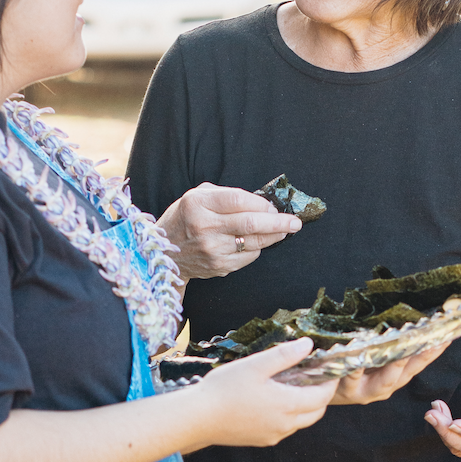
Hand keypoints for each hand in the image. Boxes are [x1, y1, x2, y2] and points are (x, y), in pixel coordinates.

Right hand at [157, 183, 300, 280]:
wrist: (165, 254)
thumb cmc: (185, 218)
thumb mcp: (197, 196)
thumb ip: (227, 195)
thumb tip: (261, 202)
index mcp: (197, 204)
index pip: (238, 200)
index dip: (261, 203)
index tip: (274, 206)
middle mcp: (204, 227)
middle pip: (251, 223)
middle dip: (279, 222)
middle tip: (295, 222)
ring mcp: (212, 250)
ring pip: (254, 242)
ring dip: (274, 236)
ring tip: (285, 230)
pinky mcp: (218, 266)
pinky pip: (248, 257)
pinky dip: (258, 248)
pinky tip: (259, 242)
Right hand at [193, 338, 338, 447]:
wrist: (198, 418)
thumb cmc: (224, 388)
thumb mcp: (255, 365)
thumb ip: (284, 355)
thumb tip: (308, 344)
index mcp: (287, 405)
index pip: (322, 397)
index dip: (330, 383)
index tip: (330, 370)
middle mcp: (284, 424)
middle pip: (316, 413)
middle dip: (321, 396)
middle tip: (315, 377)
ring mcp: (273, 435)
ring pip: (300, 423)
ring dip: (305, 407)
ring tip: (294, 387)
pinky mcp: (261, 440)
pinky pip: (284, 429)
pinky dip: (289, 416)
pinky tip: (274, 402)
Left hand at [330, 343, 446, 404]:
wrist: (320, 388)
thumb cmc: (349, 365)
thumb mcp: (372, 354)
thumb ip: (387, 339)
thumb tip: (405, 311)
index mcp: (395, 375)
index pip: (419, 361)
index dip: (434, 350)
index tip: (448, 335)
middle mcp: (386, 385)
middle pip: (408, 371)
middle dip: (422, 356)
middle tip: (434, 340)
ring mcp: (367, 390)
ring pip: (386, 378)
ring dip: (395, 363)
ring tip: (402, 348)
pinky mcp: (347, 390)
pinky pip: (353, 375)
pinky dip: (356, 364)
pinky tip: (358, 352)